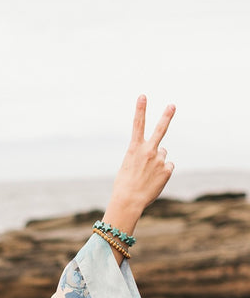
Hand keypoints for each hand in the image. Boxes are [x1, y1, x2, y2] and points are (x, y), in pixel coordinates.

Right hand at [104, 95, 175, 233]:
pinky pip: (167, 168)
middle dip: (166, 116)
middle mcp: (148, 151)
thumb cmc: (124, 186)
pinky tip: (154, 181)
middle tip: (172, 105)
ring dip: (157, 162)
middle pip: (160, 130)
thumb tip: (163, 152)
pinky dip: (162, 174)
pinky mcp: (167, 170)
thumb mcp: (128, 167)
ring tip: (148, 176)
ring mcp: (159, 160)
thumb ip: (144, 156)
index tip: (142, 96)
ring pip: (163, 155)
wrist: (128, 201)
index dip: (140, 110)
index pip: (137, 125)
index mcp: (134, 149)